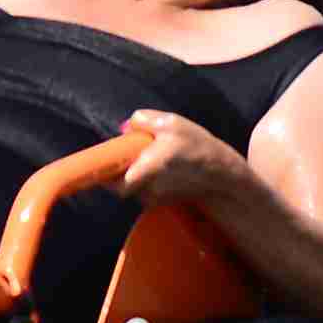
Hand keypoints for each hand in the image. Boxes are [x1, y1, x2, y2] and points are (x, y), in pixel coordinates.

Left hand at [114, 108, 243, 205]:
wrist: (223, 176)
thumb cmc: (199, 148)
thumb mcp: (174, 123)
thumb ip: (145, 120)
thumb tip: (125, 126)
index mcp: (148, 169)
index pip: (115, 182)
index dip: (103, 174)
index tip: (99, 161)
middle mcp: (147, 189)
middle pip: (119, 183)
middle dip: (118, 168)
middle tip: (125, 150)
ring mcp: (153, 199)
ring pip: (131, 185)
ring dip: (133, 171)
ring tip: (148, 154)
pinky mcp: (160, 202)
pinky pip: (142, 189)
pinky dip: (145, 177)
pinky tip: (160, 165)